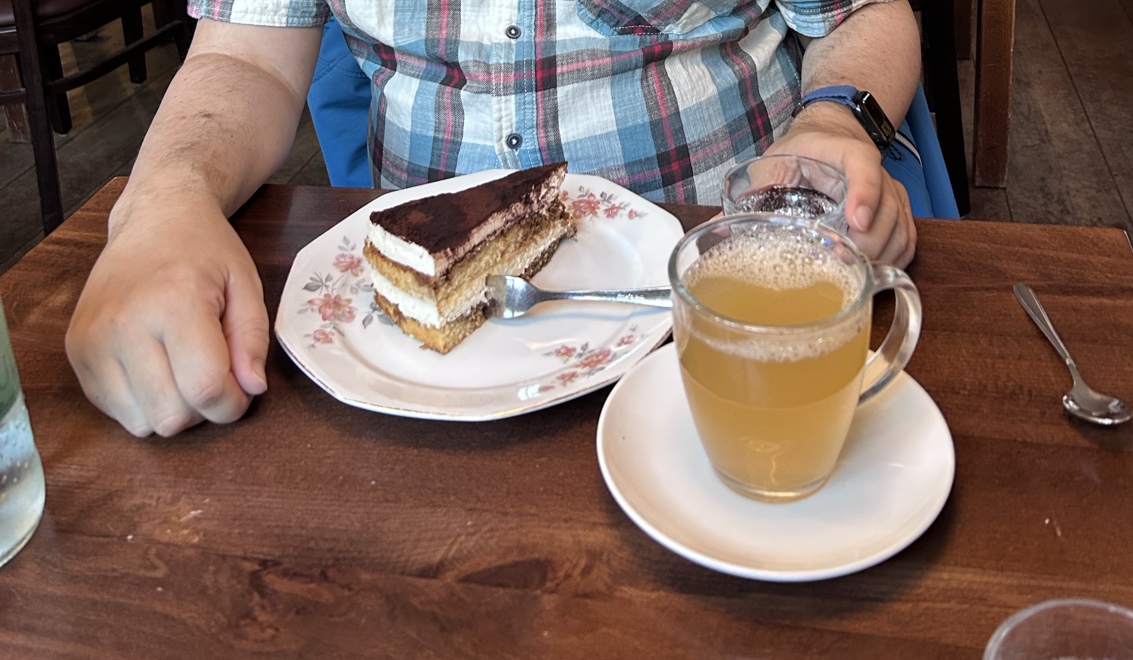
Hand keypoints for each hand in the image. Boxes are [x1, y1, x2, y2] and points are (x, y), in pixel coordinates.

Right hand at [66, 197, 268, 436]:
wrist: (152, 219)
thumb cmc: (204, 251)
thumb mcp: (246, 285)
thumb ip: (253, 341)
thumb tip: (253, 388)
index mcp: (173, 303)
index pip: (205, 389)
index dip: (233, 403)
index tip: (241, 387)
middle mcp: (124, 324)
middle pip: (172, 416)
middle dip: (203, 407)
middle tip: (211, 371)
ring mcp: (92, 340)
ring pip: (141, 423)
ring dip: (172, 408)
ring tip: (182, 368)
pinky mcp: (76, 351)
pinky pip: (114, 410)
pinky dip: (142, 402)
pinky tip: (155, 366)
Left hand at [764, 104, 916, 267]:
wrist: (832, 133)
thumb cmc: (803, 150)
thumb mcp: (776, 160)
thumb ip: (753, 189)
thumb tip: (717, 225)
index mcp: (845, 152)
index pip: (864, 166)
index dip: (864, 194)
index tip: (856, 222)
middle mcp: (874, 170)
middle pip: (887, 207)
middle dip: (868, 242)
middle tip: (841, 265)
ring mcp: (890, 191)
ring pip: (900, 227)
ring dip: (880, 256)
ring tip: (852, 274)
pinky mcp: (897, 209)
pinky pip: (907, 238)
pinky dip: (894, 259)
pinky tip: (872, 273)